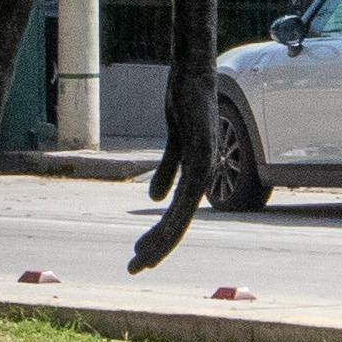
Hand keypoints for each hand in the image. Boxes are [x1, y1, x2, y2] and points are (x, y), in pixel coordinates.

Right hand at [127, 54, 221, 273]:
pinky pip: (185, 194)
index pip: (180, 216)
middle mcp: (206, 174)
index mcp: (200, 173)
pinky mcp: (200, 154)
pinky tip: (156, 233)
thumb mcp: (174, 141)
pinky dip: (169, 216)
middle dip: (157, 249)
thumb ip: (167, 171)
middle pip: (179, 223)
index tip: (141, 256)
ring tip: (139, 260)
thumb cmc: (186, 101)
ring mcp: (205, 166)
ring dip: (160, 241)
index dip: (160, 238)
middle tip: (135, 269)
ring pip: (181, 216)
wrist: (194, 71)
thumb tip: (155, 200)